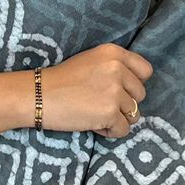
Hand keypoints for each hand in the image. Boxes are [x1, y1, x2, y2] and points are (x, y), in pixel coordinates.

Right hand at [37, 43, 152, 138]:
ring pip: (134, 114)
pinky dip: (109, 131)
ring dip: (116, 118)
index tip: (120, 90)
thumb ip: (114, 67)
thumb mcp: (91, 61)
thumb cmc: (61, 80)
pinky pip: (123, 129)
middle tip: (100, 104)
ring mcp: (115, 91)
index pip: (145, 71)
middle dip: (124, 104)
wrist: (38, 95)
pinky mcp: (110, 112)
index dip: (134, 84)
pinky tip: (92, 123)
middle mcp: (118, 69)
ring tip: (94, 113)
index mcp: (114, 53)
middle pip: (141, 95)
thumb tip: (134, 87)